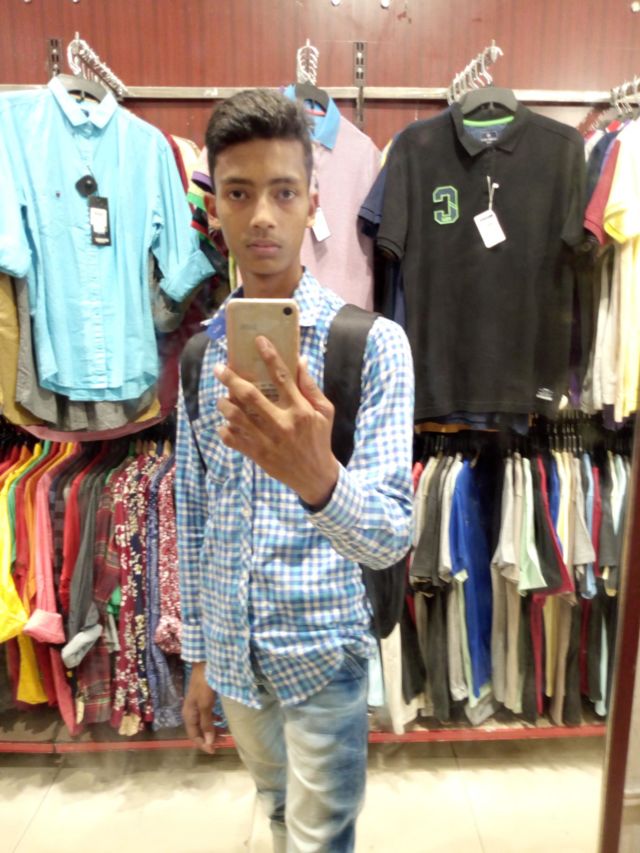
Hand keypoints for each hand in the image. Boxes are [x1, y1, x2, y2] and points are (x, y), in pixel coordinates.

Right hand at [183, 662, 216, 753]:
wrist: (204, 664)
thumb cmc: (204, 684)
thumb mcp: (206, 705)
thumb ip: (207, 723)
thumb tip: (209, 742)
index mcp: (188, 715)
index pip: (194, 736)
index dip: (203, 744)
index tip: (215, 751)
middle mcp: (190, 712)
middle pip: (198, 731)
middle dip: (209, 738)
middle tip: (222, 742)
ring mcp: (196, 706)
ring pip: (203, 724)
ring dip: (212, 730)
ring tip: (224, 734)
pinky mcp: (202, 700)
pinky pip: (206, 716)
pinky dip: (214, 721)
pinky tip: (221, 720)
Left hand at [215, 336, 338, 506]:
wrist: (315, 476)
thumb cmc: (319, 438)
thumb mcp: (324, 412)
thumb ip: (310, 386)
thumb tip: (300, 360)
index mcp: (300, 409)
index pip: (282, 377)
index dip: (269, 356)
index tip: (258, 341)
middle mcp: (282, 423)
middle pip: (250, 395)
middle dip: (231, 379)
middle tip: (219, 368)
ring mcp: (267, 440)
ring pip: (237, 417)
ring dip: (224, 404)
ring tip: (222, 399)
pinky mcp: (258, 455)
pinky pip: (234, 440)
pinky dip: (225, 431)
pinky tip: (225, 425)